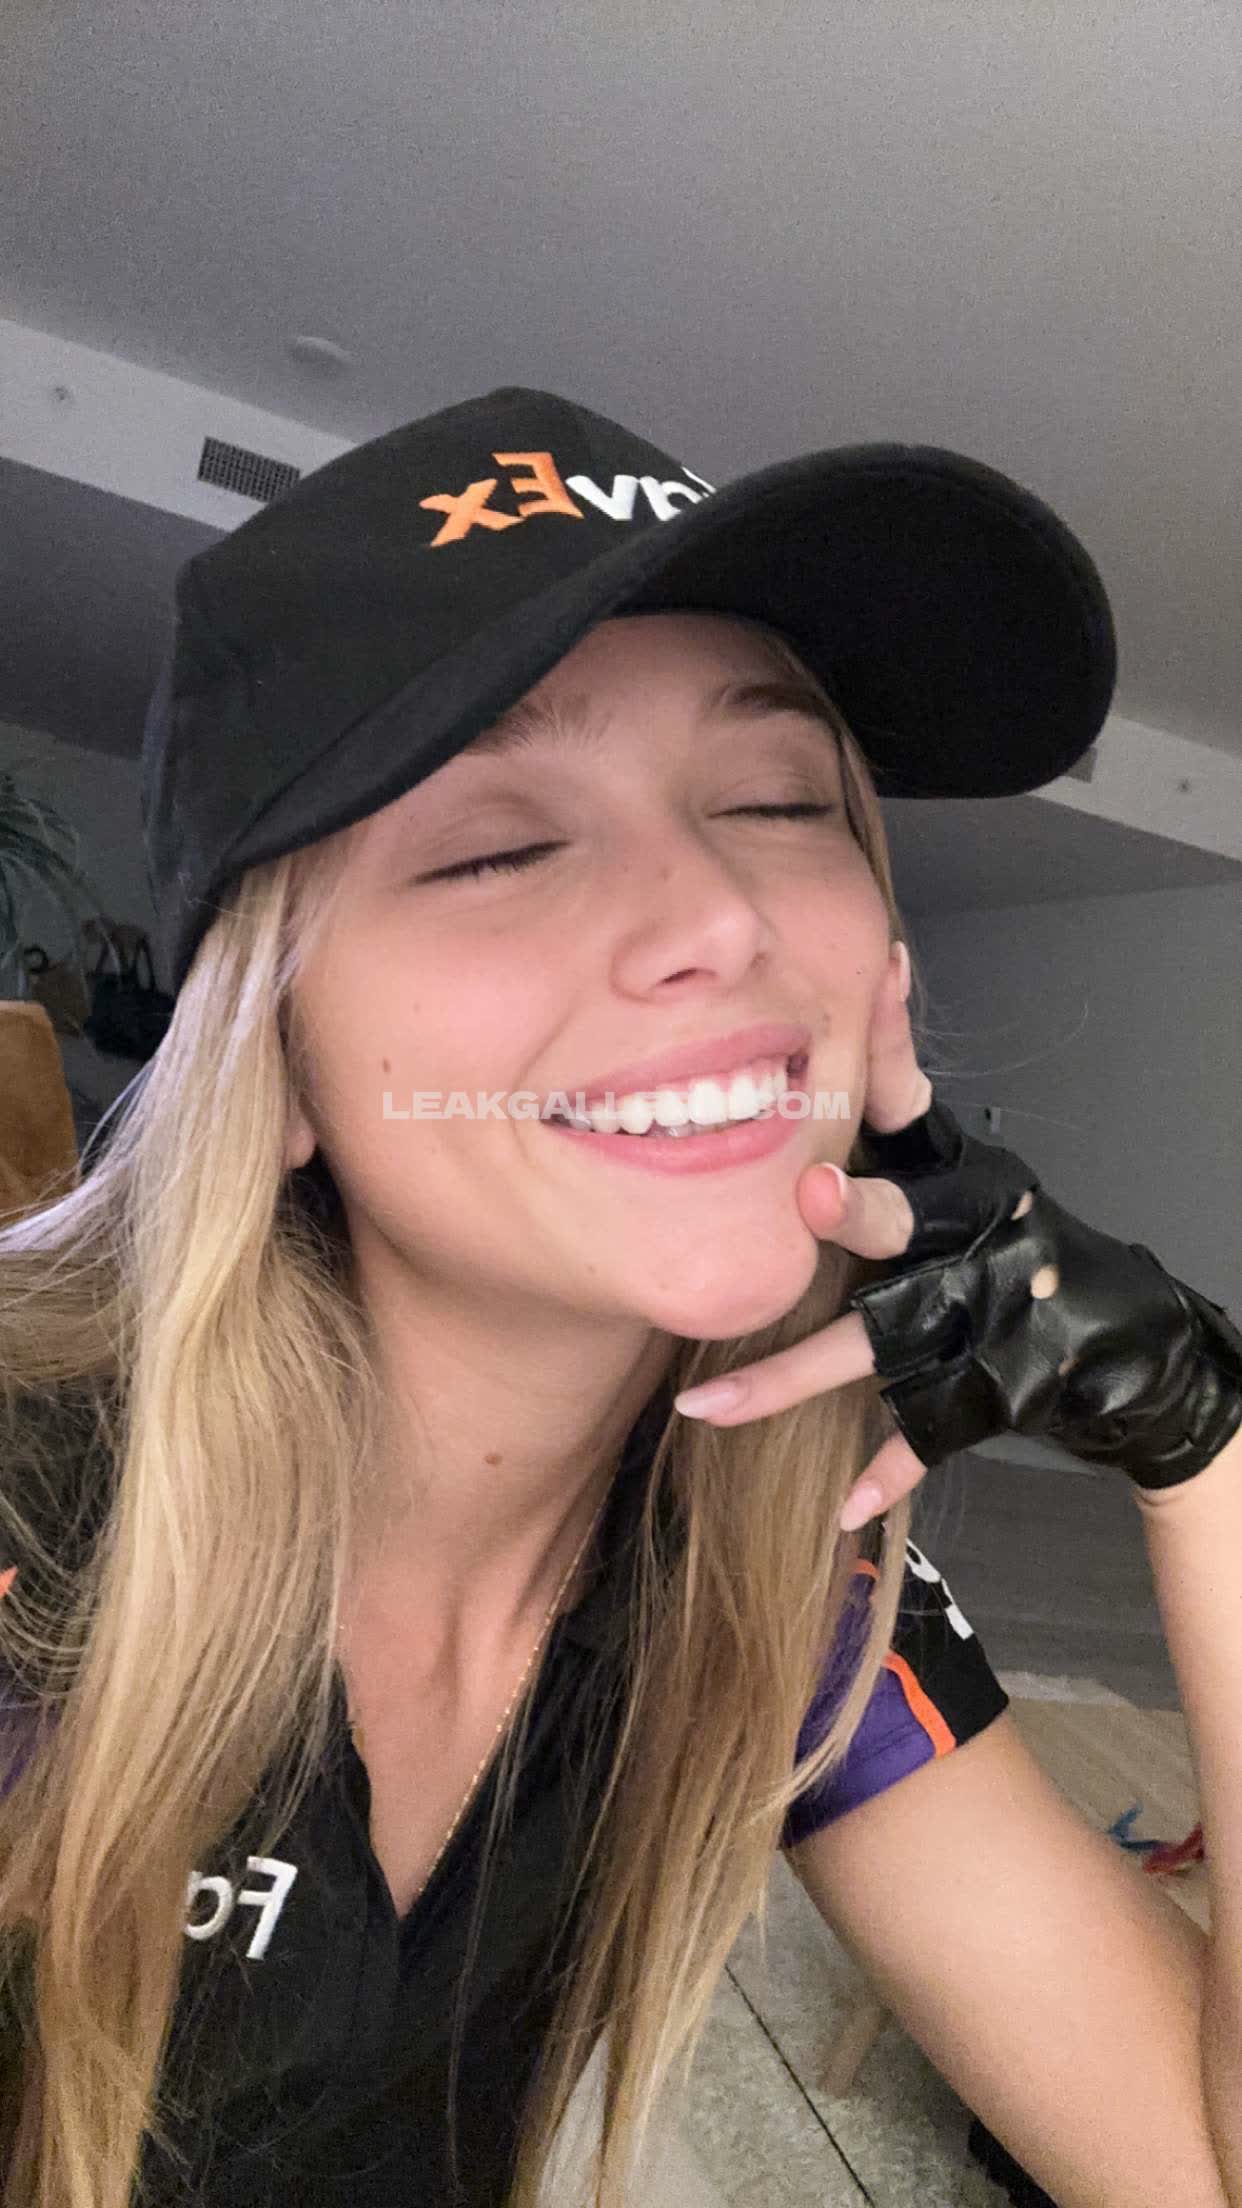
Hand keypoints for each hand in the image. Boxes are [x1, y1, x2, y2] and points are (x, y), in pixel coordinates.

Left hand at [673, 942, 1241, 1532]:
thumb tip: (881, 962)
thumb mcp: (971, 1161)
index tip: (838, 1087)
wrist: (1124, 1344)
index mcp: (960, 1191)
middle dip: (861, 1218)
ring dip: (790, 1381)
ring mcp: (973, 1331)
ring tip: (705, 1412)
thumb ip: (906, 1084)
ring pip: (876, 1354)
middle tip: (806, 1201)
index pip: (914, 1134)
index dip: (886, 1097)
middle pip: (906, 1235)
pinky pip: (927, 1440)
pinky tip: (841, 1510)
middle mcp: (967, 1254)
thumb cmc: (1019, 1236)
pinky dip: (887, 1472)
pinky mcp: (983, 1399)